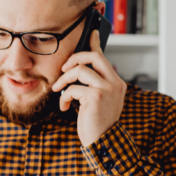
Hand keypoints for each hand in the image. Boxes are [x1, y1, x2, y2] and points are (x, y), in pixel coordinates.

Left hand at [51, 29, 127, 146]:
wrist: (104, 143)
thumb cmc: (97, 124)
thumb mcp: (98, 102)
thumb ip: (94, 86)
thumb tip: (77, 72)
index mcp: (117, 83)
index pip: (104, 57)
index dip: (96, 43)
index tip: (90, 33)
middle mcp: (115, 83)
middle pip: (93, 56)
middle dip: (74, 59)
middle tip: (63, 69)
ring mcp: (107, 89)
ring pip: (80, 70)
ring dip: (64, 80)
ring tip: (58, 90)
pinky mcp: (96, 96)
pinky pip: (73, 88)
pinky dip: (64, 96)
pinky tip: (64, 107)